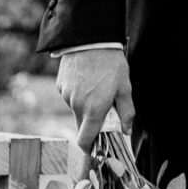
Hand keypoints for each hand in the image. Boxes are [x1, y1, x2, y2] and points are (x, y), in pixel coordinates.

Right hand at [56, 45, 134, 159]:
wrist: (90, 39)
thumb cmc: (111, 62)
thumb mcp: (125, 86)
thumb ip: (126, 111)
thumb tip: (126, 130)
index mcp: (94, 109)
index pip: (85, 140)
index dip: (89, 148)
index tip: (95, 150)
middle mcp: (77, 106)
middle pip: (82, 124)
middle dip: (92, 122)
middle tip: (104, 108)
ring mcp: (67, 96)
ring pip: (76, 109)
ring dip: (85, 106)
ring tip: (96, 86)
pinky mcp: (60, 86)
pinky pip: (69, 97)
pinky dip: (77, 94)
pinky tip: (86, 79)